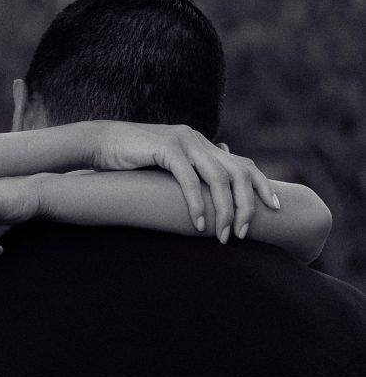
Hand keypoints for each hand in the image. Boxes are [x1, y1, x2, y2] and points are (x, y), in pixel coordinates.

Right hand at [91, 122, 278, 239]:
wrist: (100, 142)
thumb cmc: (132, 160)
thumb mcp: (168, 166)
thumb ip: (190, 173)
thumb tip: (208, 192)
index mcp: (202, 144)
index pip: (243, 164)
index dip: (263, 186)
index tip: (276, 209)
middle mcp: (198, 140)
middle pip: (238, 172)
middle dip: (246, 205)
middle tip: (242, 233)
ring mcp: (183, 141)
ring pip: (218, 178)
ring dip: (224, 210)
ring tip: (222, 236)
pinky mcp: (165, 148)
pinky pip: (189, 179)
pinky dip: (196, 203)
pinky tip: (197, 224)